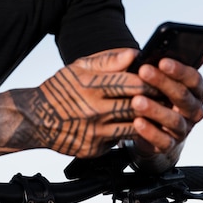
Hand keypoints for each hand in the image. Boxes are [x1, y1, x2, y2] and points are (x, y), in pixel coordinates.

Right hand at [23, 48, 152, 158]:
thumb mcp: (79, 67)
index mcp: (90, 86)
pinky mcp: (94, 149)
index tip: (160, 77)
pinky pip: (119, 141)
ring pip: (132, 127)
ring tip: (157, 112)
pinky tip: (137, 127)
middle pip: (134, 106)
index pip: (129, 83)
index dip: (148, 80)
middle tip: (166, 95)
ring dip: (147, 120)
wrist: (35, 119)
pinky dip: (129, 134)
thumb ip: (108, 60)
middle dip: (153, 100)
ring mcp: (95, 132)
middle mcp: (93, 110)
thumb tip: (133, 53)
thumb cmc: (60, 89)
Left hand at [129, 57, 202, 160]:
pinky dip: (150, 132)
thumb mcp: (155, 74)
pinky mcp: (169, 145)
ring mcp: (183, 128)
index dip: (179, 70)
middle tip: (143, 71)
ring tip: (136, 101)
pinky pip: (163, 140)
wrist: (144, 124)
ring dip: (155, 109)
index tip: (162, 61)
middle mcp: (193, 109)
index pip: (193, 78)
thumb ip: (162, 60)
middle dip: (163, 83)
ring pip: (174, 120)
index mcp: (195, 89)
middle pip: (183, 96)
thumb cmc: (151, 91)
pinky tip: (137, 122)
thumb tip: (171, 42)